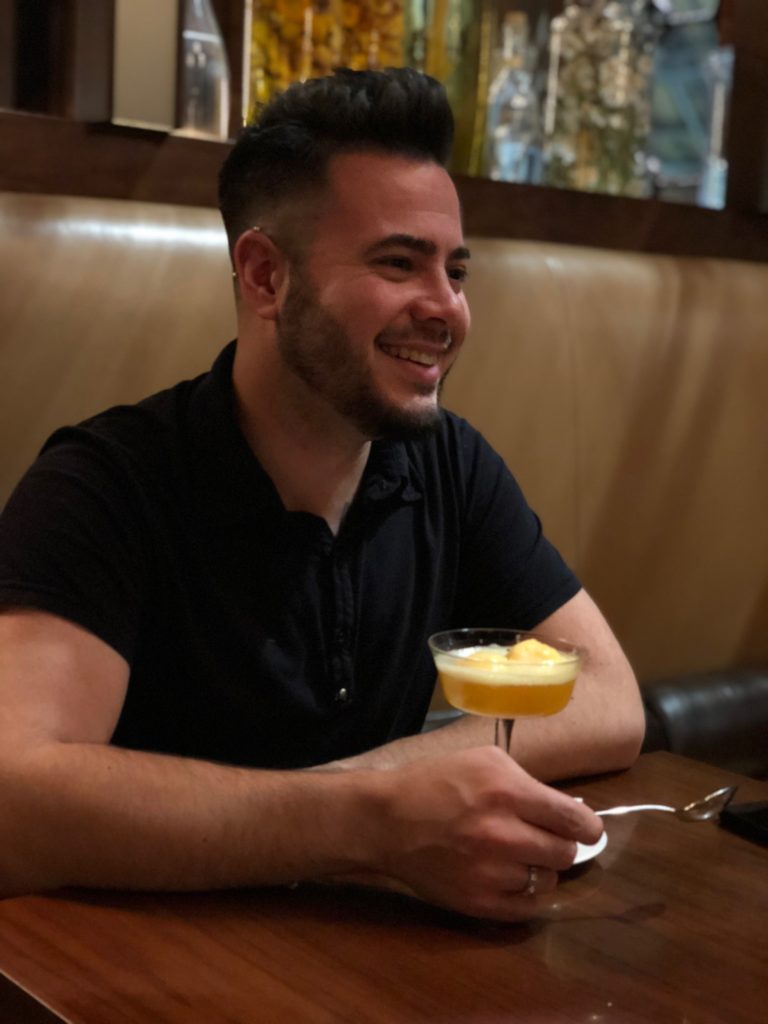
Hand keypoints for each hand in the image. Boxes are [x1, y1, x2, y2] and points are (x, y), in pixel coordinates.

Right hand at [364, 746, 602, 920]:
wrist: (387, 820)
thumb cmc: (436, 782)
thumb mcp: (484, 760)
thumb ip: (528, 783)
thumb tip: (566, 809)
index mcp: (507, 792)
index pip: (574, 820)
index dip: (588, 826)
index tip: (586, 829)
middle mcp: (503, 834)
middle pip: (566, 853)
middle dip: (561, 844)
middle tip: (544, 838)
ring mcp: (491, 873)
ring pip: (548, 881)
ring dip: (541, 868)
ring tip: (520, 856)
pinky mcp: (478, 902)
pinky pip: (528, 908)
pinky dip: (527, 894)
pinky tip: (513, 878)